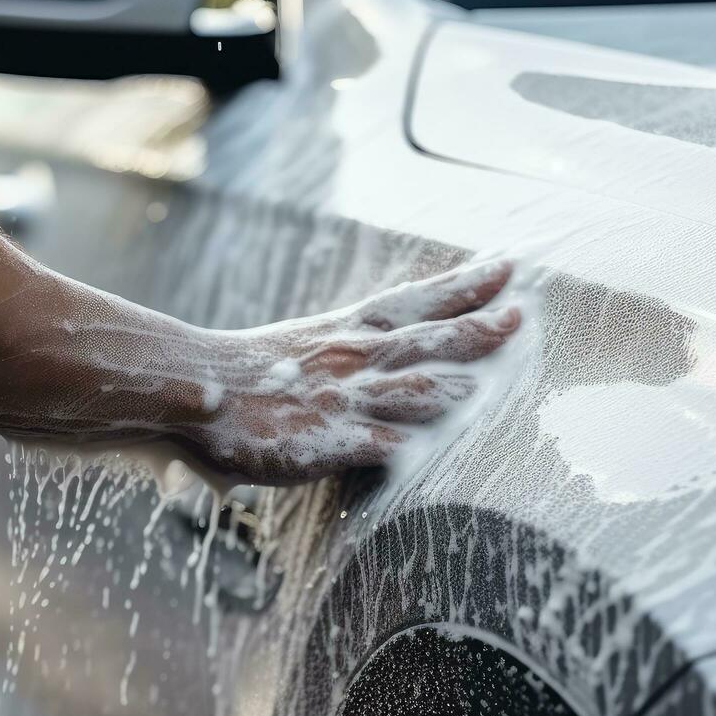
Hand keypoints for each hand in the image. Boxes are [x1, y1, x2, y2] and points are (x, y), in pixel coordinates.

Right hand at [174, 260, 520, 484]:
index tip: (506, 267)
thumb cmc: (245, 373)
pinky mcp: (329, 440)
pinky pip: (382, 443)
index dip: (464, 285)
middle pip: (430, 339)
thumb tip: (383, 345)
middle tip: (520, 315)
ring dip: (460, 383)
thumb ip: (346, 347)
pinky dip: (414, 443)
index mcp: (347, 331)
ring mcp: (344, 399)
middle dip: (480, 328)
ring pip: (417, 387)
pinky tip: (443, 448)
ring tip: (498, 380)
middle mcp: (354, 358)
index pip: (416, 300)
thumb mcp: (304, 344)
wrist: (195, 388)